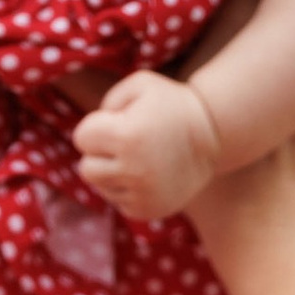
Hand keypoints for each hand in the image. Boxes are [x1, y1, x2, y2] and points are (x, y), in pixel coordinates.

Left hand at [71, 71, 222, 221]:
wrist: (213, 134)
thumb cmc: (171, 104)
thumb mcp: (141, 84)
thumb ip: (107, 101)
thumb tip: (88, 135)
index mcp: (127, 136)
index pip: (81, 138)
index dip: (96, 127)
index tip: (118, 123)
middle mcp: (133, 169)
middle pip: (86, 168)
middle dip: (99, 154)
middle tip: (124, 143)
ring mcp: (142, 194)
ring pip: (101, 187)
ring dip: (111, 172)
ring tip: (138, 157)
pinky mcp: (148, 210)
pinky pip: (118, 201)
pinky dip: (126, 188)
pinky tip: (146, 174)